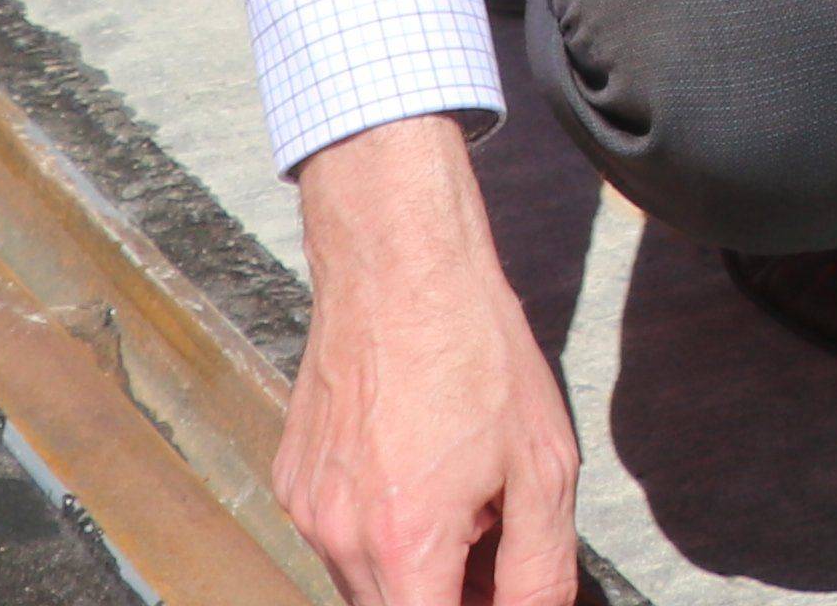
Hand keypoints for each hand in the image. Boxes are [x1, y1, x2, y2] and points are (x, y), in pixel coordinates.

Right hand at [279, 118, 581, 604]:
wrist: (399, 263)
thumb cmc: (474, 348)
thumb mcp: (543, 465)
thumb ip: (540, 570)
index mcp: (404, 542)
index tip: (497, 592)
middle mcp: (340, 536)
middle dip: (449, 597)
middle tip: (495, 548)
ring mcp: (308, 509)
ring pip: (364, 586)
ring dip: (414, 570)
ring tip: (463, 502)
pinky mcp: (293, 481)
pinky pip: (339, 539)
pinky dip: (381, 532)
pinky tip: (420, 474)